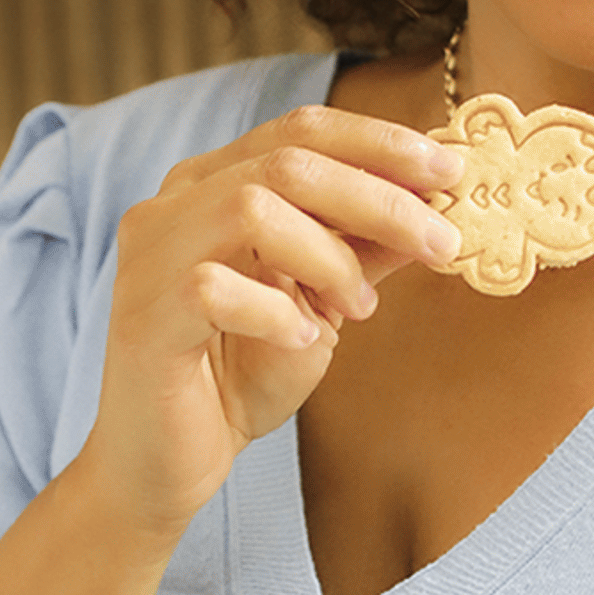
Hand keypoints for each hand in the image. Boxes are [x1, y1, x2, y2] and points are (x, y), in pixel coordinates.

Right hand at [75, 105, 464, 540]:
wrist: (164, 465)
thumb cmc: (235, 378)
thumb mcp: (319, 304)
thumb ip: (361, 252)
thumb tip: (435, 205)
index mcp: (211, 185)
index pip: (299, 130)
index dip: (380, 145)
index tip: (450, 171)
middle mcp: (172, 205)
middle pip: (287, 162)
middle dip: (379, 198)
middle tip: (440, 241)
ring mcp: (150, 257)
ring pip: (251, 209)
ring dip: (328, 257)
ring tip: (358, 310)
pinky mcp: (143, 316)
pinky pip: (214, 288)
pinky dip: (275, 312)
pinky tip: (301, 340)